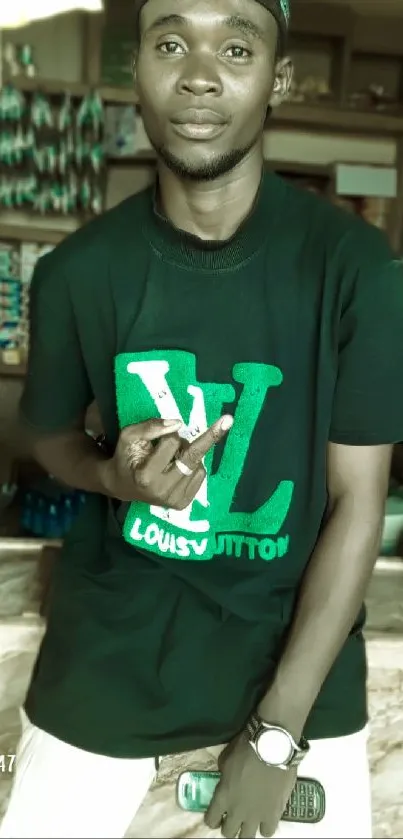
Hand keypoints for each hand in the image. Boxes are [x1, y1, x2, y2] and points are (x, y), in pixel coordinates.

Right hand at [101, 415, 232, 504]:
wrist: (121, 486)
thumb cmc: (126, 457)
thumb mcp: (129, 436)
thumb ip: (151, 427)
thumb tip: (178, 424)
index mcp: (146, 475)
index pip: (172, 443)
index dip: (169, 433)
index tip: (164, 434)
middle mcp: (162, 490)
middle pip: (191, 456)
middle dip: (206, 438)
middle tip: (224, 422)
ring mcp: (173, 499)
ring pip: (198, 465)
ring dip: (190, 454)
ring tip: (173, 457)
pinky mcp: (182, 503)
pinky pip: (200, 475)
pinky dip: (194, 466)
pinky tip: (179, 467)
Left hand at [205, 733, 296, 838]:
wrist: (272, 746)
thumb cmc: (246, 747)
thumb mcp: (226, 758)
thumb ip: (223, 773)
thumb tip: (226, 778)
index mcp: (222, 796)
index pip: (211, 820)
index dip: (213, 819)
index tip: (217, 815)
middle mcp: (236, 811)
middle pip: (228, 833)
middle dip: (229, 826)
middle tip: (234, 817)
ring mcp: (256, 815)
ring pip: (247, 837)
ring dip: (247, 829)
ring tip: (251, 820)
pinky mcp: (274, 814)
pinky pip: (267, 832)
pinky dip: (266, 826)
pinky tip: (267, 818)